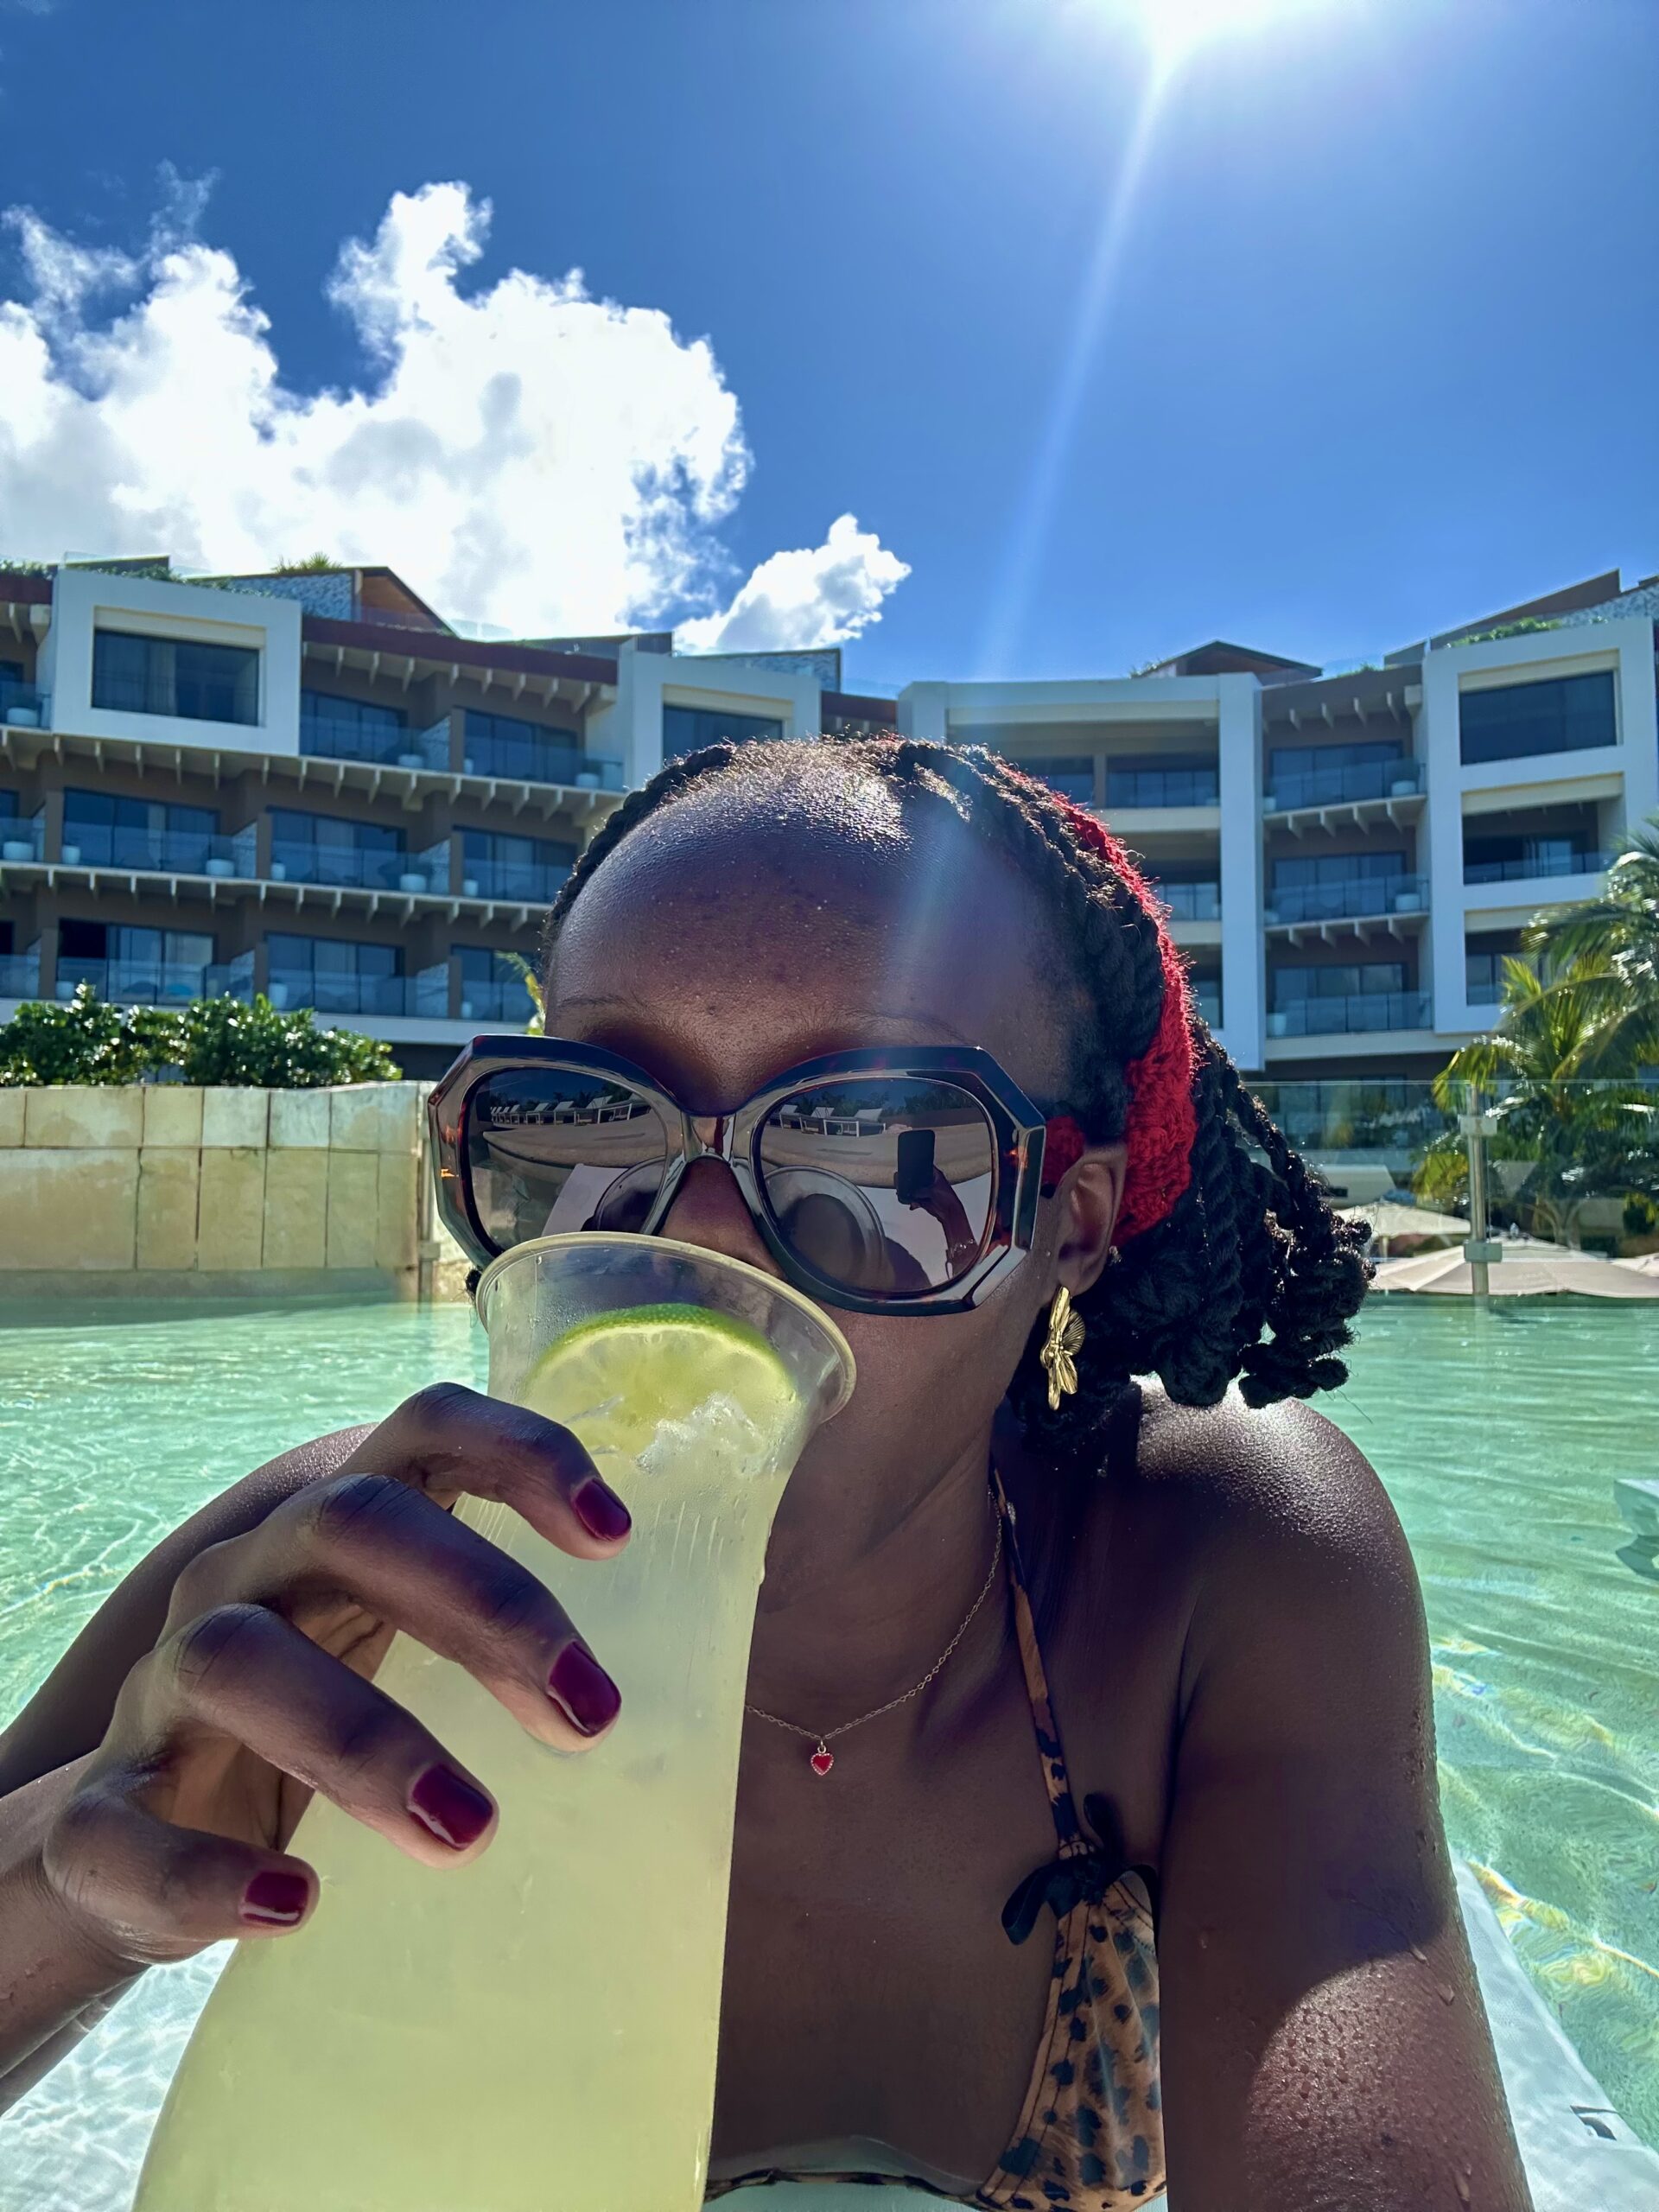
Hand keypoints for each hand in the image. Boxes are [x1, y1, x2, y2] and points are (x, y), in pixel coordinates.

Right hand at [34, 1384, 628, 1971]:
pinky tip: (290, 1908)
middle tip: (592, 1719)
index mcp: (333, 1529)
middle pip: (353, 1528)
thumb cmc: (312, 1723)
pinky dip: (205, 1868)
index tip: (616, 1538)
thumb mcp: (397, 1649)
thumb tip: (697, 1660)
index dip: (521, 1454)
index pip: (425, 1429)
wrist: (131, 1837)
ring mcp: (163, 1689)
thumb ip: (500, 1635)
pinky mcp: (98, 1814)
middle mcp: (246, 1578)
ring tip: (470, 1828)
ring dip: (362, 1738)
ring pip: (238, 1659)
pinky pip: (122, 1825)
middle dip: (483, 1607)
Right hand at [903, 1172, 979, 1271]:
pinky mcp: (926, 1200)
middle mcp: (932, 1182)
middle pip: (918, 1179)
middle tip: (903, 1182)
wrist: (951, 1213)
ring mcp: (929, 1191)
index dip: (918, 1166)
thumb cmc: (947, 1199)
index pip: (925, 1166)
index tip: (910, 1168)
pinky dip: (913, 1202)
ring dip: (911, 1194)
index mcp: (936, 1175)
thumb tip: (911, 1193)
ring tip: (906, 1195)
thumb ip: (920, 1191)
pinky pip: (916, 1200)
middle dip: (912, 1182)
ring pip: (916, 1190)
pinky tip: (912, 1206)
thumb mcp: (932, 1191)